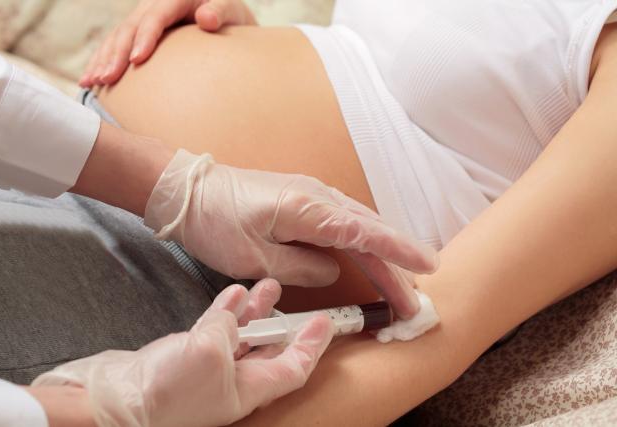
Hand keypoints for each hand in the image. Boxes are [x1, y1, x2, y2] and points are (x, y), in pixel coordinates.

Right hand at [32, 279, 333, 426]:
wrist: (115, 403)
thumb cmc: (166, 393)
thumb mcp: (208, 351)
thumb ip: (227, 327)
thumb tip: (230, 312)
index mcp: (249, 390)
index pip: (294, 368)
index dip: (313, 346)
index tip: (327, 323)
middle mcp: (233, 380)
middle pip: (271, 350)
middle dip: (286, 323)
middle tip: (300, 300)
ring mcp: (210, 367)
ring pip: (243, 335)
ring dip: (257, 311)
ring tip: (268, 285)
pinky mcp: (187, 355)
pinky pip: (216, 329)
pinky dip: (226, 310)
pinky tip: (233, 293)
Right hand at [80, 0, 255, 87]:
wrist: (225, 17)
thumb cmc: (231, 16)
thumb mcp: (232, 11)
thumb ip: (220, 12)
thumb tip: (206, 18)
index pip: (156, 17)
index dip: (145, 37)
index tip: (137, 60)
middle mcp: (154, 5)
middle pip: (130, 28)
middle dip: (115, 54)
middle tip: (107, 79)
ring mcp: (143, 18)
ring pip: (117, 37)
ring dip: (102, 60)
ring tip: (92, 83)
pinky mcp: (138, 33)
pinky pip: (115, 45)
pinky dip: (101, 62)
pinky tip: (89, 81)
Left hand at [145, 150, 438, 317]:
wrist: (189, 192)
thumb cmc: (215, 222)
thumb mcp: (252, 257)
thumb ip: (300, 267)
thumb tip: (331, 270)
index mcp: (307, 209)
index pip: (365, 233)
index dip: (399, 252)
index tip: (429, 267)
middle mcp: (316, 197)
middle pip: (368, 232)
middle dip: (396, 265)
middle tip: (414, 300)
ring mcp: (311, 196)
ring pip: (358, 227)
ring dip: (381, 256)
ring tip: (401, 285)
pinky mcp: (302, 203)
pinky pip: (341, 224)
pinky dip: (360, 243)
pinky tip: (369, 259)